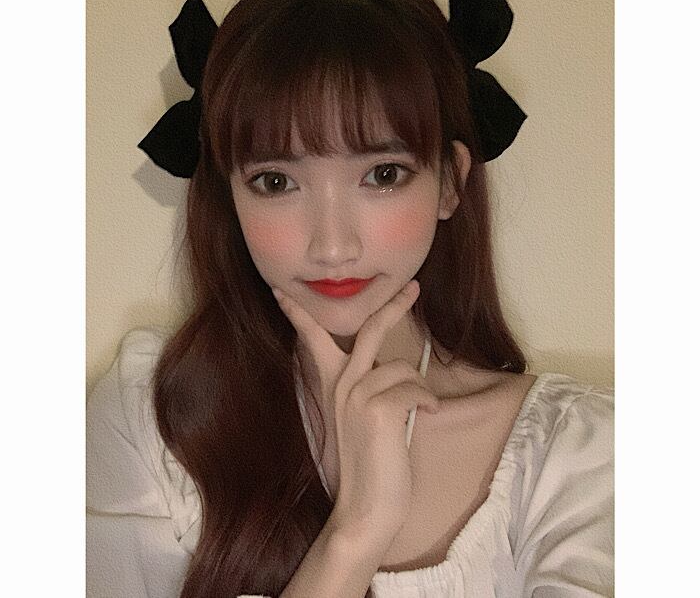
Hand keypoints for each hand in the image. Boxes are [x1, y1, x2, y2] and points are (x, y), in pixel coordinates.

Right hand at [272, 280, 439, 547]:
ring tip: (418, 412)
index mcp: (332, 385)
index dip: (298, 313)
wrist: (365, 510)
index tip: (281, 291)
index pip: (311, 339)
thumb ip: (365, 388)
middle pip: (369, 329)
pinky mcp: (378, 408)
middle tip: (413, 287)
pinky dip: (427, 401)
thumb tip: (391, 368)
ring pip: (403, 367)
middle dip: (393, 304)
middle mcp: (341, 384)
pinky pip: (415, 388)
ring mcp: (357, 394)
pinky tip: (425, 417)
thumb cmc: (370, 465)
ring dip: (420, 390)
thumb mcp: (359, 419)